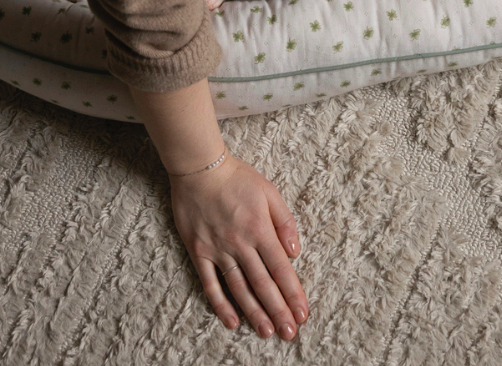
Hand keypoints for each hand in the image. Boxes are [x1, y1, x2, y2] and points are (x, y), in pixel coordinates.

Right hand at [169, 155, 308, 338]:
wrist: (200, 168)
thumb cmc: (237, 177)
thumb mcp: (269, 191)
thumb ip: (284, 221)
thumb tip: (295, 251)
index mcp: (260, 229)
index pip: (281, 269)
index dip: (293, 293)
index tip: (302, 314)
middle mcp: (240, 244)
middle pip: (263, 284)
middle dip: (278, 311)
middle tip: (290, 333)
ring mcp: (218, 250)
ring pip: (239, 288)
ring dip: (254, 313)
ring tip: (267, 332)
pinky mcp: (199, 252)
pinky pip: (210, 284)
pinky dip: (221, 305)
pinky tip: (232, 322)